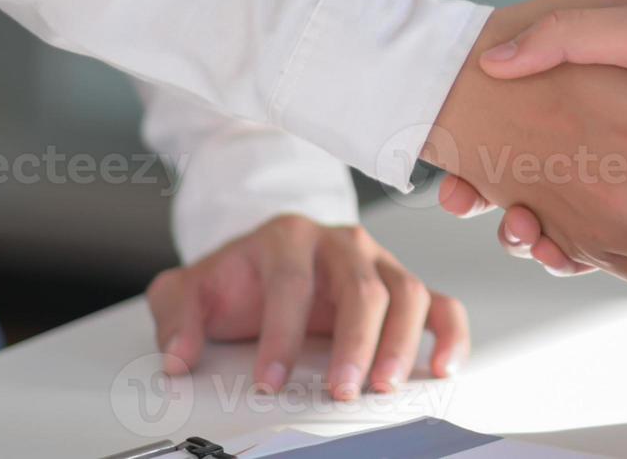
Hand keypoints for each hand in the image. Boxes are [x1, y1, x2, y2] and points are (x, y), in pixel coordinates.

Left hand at [146, 215, 466, 399]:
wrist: (265, 258)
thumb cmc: (238, 278)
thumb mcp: (191, 288)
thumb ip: (176, 316)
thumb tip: (178, 358)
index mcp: (287, 238)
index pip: (291, 283)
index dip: (281, 335)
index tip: (270, 380)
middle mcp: (340, 243)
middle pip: (360, 286)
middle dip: (352, 342)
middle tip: (341, 389)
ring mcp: (376, 261)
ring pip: (405, 291)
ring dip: (400, 341)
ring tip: (385, 384)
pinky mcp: (400, 284)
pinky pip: (440, 302)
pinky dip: (450, 332)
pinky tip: (443, 366)